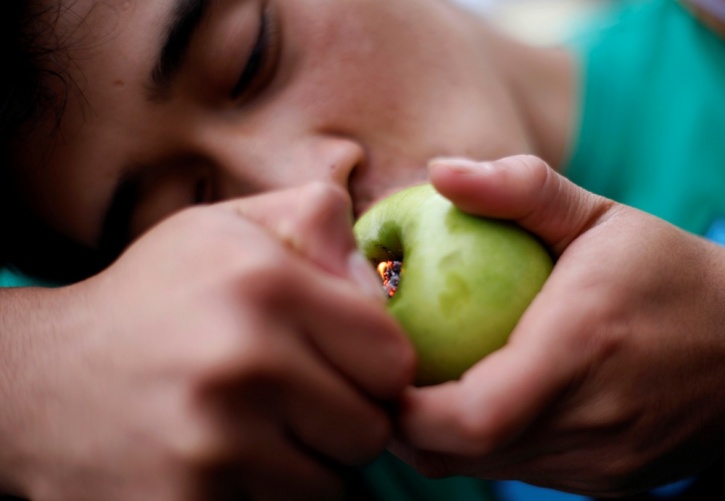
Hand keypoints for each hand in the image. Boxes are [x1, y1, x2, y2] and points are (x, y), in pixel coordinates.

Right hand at [0, 182, 413, 500]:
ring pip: (332, 483)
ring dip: (307, 462)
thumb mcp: (227, 227)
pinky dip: (268, 494)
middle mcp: (244, 360)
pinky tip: (226, 459)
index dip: (375, 365)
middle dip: (344, 417)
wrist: (44, 380)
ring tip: (256, 426)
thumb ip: (313, 222)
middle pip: (370, 428)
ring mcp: (213, 443)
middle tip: (296, 397)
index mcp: (266, 284)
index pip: (393, 359)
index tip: (344, 361)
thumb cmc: (157, 297)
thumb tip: (377, 277)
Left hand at [392, 155, 724, 496]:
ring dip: (440, 435)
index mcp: (580, 348)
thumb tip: (438, 171)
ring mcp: (603, 463)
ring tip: (422, 383)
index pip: (470, 416)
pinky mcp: (611, 482)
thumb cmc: (665, 270)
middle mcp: (592, 420)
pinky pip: (521, 470)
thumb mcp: (598, 215)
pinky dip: (484, 444)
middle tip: (382, 371)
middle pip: (463, 454)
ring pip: (486, 469)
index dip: (404, 408)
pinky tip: (480, 400)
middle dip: (405, 422)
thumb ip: (519, 188)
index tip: (374, 365)